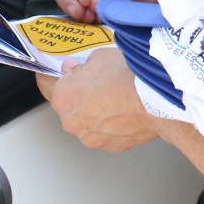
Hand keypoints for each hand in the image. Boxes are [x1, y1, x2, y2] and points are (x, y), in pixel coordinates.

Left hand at [36, 48, 158, 151]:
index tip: (57, 73)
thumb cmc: (127, 76)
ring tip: (116, 97)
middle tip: (97, 83)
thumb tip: (76, 71)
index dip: (54, 76)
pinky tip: (126, 110)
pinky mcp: (112, 146)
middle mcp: (72, 122)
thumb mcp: (99, 57)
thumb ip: (82, 66)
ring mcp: (92, 138)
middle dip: (79, 95)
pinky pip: (107, 133)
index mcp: (62, 98)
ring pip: (88, 122)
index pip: (47, 84)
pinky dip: (113, 124)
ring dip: (97, 112)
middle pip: (69, 106)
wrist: (156, 100)